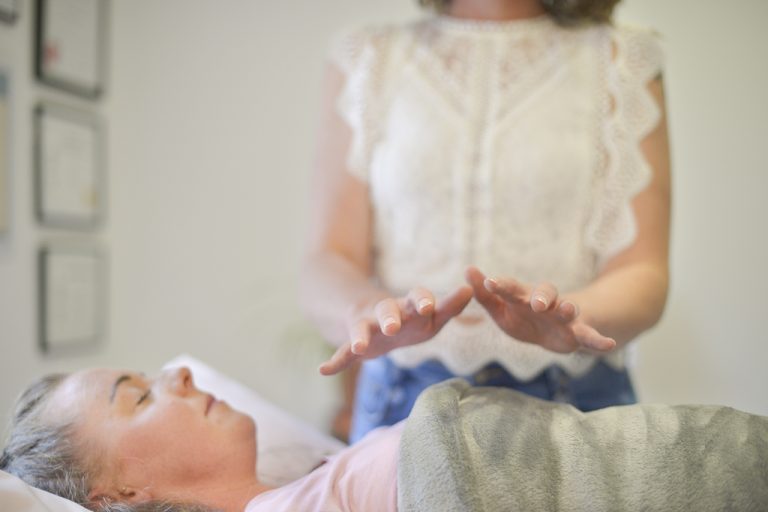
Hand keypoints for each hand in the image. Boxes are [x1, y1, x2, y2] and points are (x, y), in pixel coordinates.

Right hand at [319, 285, 472, 375]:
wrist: (374, 319)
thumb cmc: (411, 320)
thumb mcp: (431, 316)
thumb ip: (451, 306)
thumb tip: (470, 290)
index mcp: (408, 306)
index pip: (417, 297)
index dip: (421, 301)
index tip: (428, 307)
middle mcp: (386, 312)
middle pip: (387, 309)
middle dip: (389, 317)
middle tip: (392, 328)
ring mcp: (367, 326)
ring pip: (361, 327)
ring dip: (360, 336)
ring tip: (360, 348)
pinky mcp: (353, 342)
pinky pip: (342, 353)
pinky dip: (335, 361)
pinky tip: (324, 370)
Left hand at [465, 266, 615, 353]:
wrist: (550, 330)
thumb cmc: (521, 315)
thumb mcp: (500, 308)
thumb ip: (484, 293)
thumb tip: (468, 269)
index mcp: (523, 297)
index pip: (512, 288)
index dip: (502, 285)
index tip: (489, 281)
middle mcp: (545, 303)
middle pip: (546, 292)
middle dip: (542, 296)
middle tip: (537, 302)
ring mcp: (563, 317)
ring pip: (568, 310)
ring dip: (569, 309)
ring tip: (570, 310)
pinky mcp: (577, 334)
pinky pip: (590, 336)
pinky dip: (599, 340)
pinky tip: (609, 344)